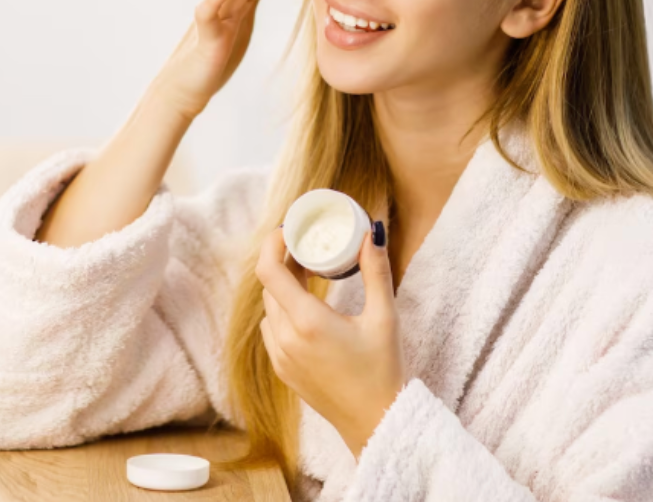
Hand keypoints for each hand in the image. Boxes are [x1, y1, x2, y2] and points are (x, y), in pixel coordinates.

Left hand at [256, 223, 406, 458]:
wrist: (375, 422)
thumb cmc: (383, 370)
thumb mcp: (384, 317)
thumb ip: (376, 272)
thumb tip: (372, 232)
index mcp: (307, 322)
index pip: (268, 271)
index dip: (272, 245)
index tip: (287, 231)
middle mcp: (285, 338)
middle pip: (269, 286)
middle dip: (284, 263)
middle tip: (307, 249)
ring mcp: (280, 356)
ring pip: (270, 308)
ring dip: (283, 288)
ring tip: (308, 276)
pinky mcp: (282, 370)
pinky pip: (272, 329)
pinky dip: (283, 312)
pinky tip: (306, 309)